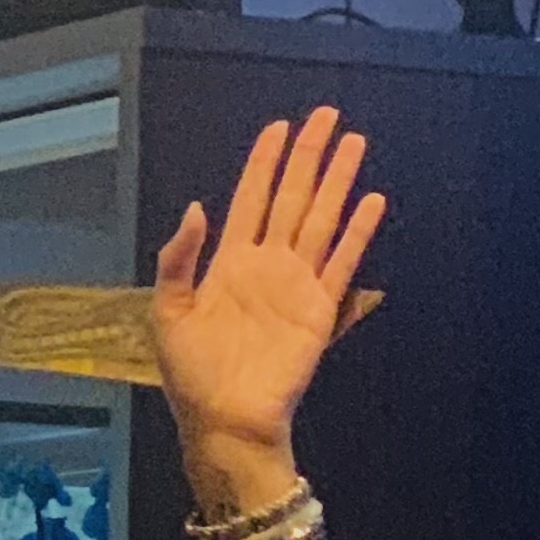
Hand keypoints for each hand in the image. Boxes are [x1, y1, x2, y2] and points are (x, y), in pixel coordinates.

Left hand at [152, 109, 385, 502]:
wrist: (225, 424)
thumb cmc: (192, 379)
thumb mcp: (168, 316)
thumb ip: (178, 260)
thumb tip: (197, 207)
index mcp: (229, 264)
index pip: (251, 199)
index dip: (264, 163)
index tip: (278, 127)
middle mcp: (267, 267)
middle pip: (292, 197)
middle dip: (308, 156)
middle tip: (326, 115)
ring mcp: (296, 286)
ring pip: (321, 220)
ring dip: (338, 181)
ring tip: (354, 143)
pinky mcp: (319, 311)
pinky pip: (342, 263)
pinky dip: (358, 233)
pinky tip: (371, 201)